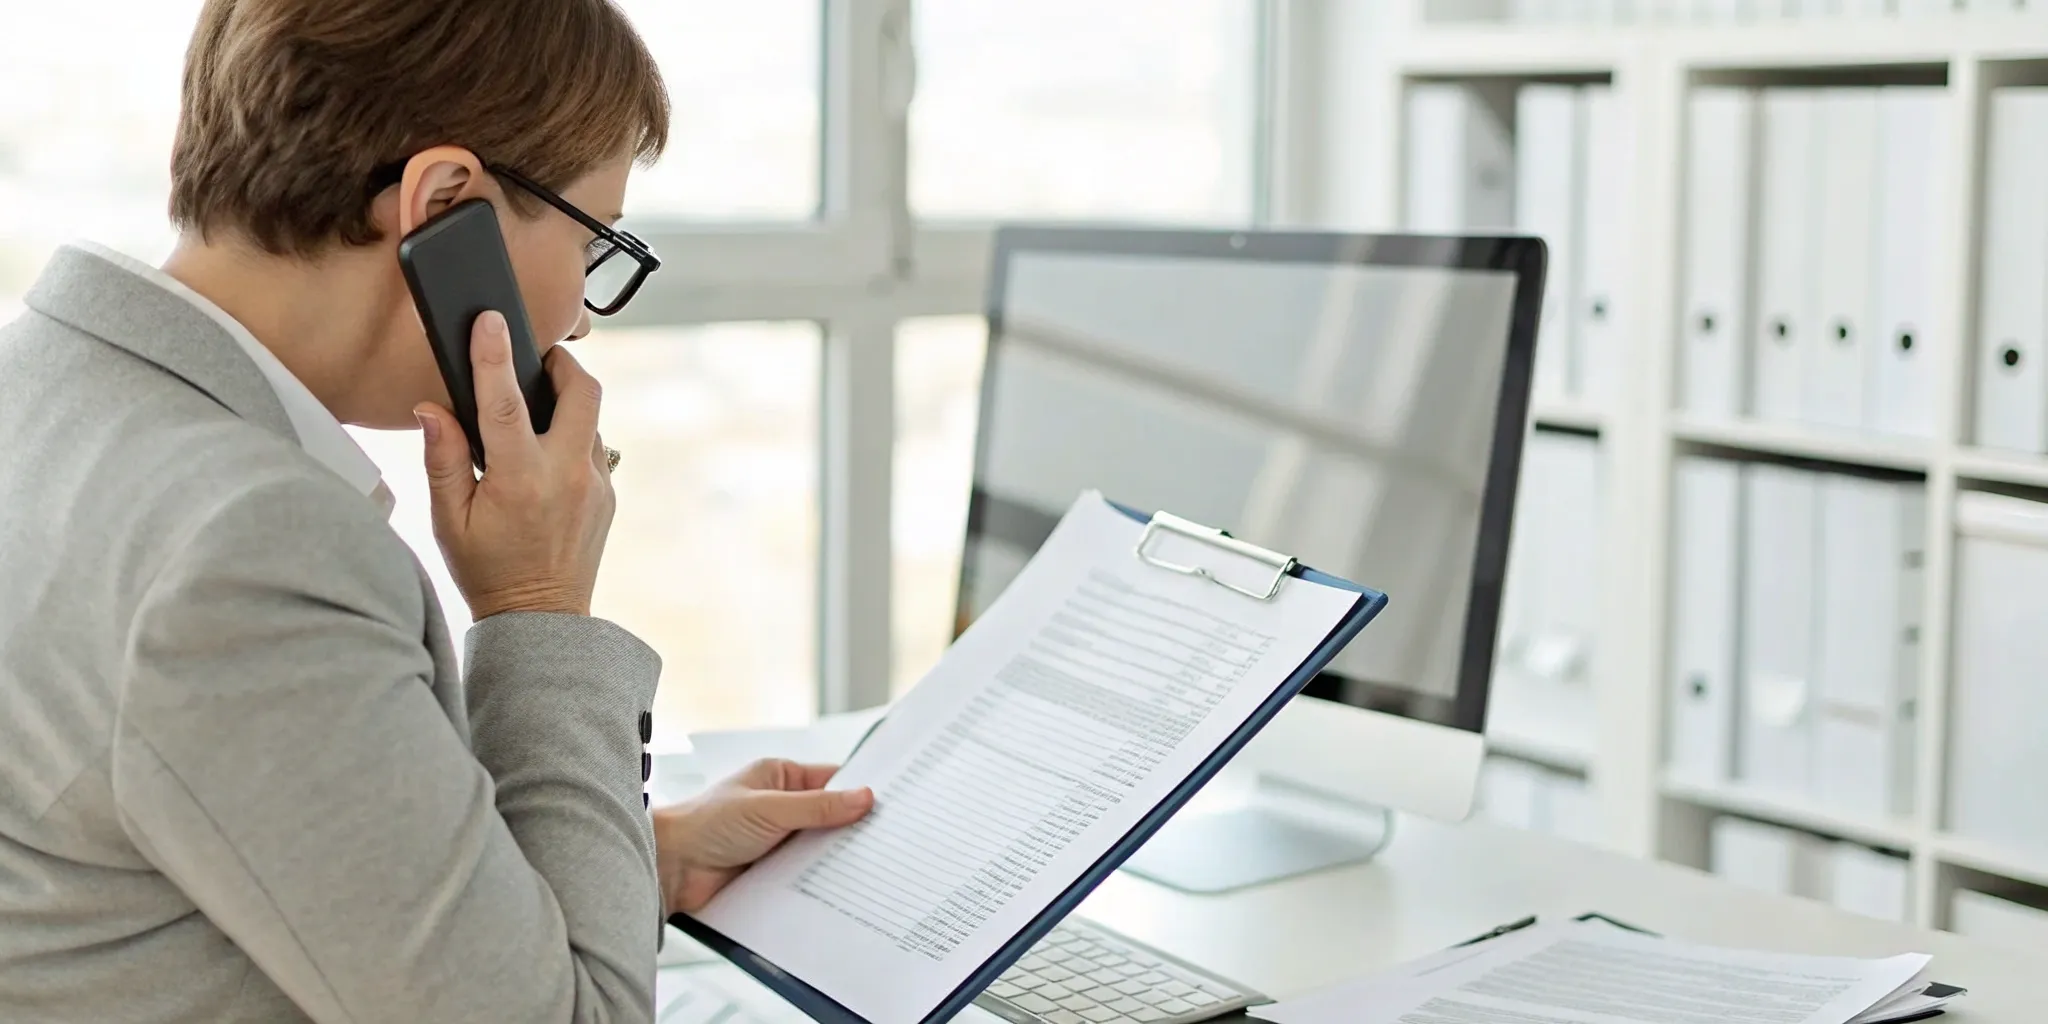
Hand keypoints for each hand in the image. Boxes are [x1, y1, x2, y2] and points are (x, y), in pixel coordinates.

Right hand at [416, 311, 613, 619]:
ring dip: (566, 404)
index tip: (490, 319)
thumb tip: (434, 408)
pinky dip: (571, 437)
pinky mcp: (609, 495)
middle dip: (560, 363)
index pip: (506, 401)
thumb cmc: (488, 571)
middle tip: (535, 357)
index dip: (495, 355)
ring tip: (533, 409)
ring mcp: (596, 485)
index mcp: (522, 479)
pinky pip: (594, 448)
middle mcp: (568, 476)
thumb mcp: (450, 520)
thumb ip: (443, 459)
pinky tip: (544, 452)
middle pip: (583, 391)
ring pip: (592, 419)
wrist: (541, 620)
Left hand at [655, 759, 874, 914]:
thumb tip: (864, 797)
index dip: (859, 792)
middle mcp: (781, 807)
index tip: (890, 805)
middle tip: (887, 842)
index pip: (832, 781)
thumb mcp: (768, 809)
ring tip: (870, 869)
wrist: (668, 869)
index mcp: (780, 778)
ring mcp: (778, 841)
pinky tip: (841, 890)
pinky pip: (806, 875)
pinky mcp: (773, 872)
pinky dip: (820, 882)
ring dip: (835, 859)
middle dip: (852, 830)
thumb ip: (817, 807)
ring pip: (820, 849)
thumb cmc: (705, 824)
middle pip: (830, 817)